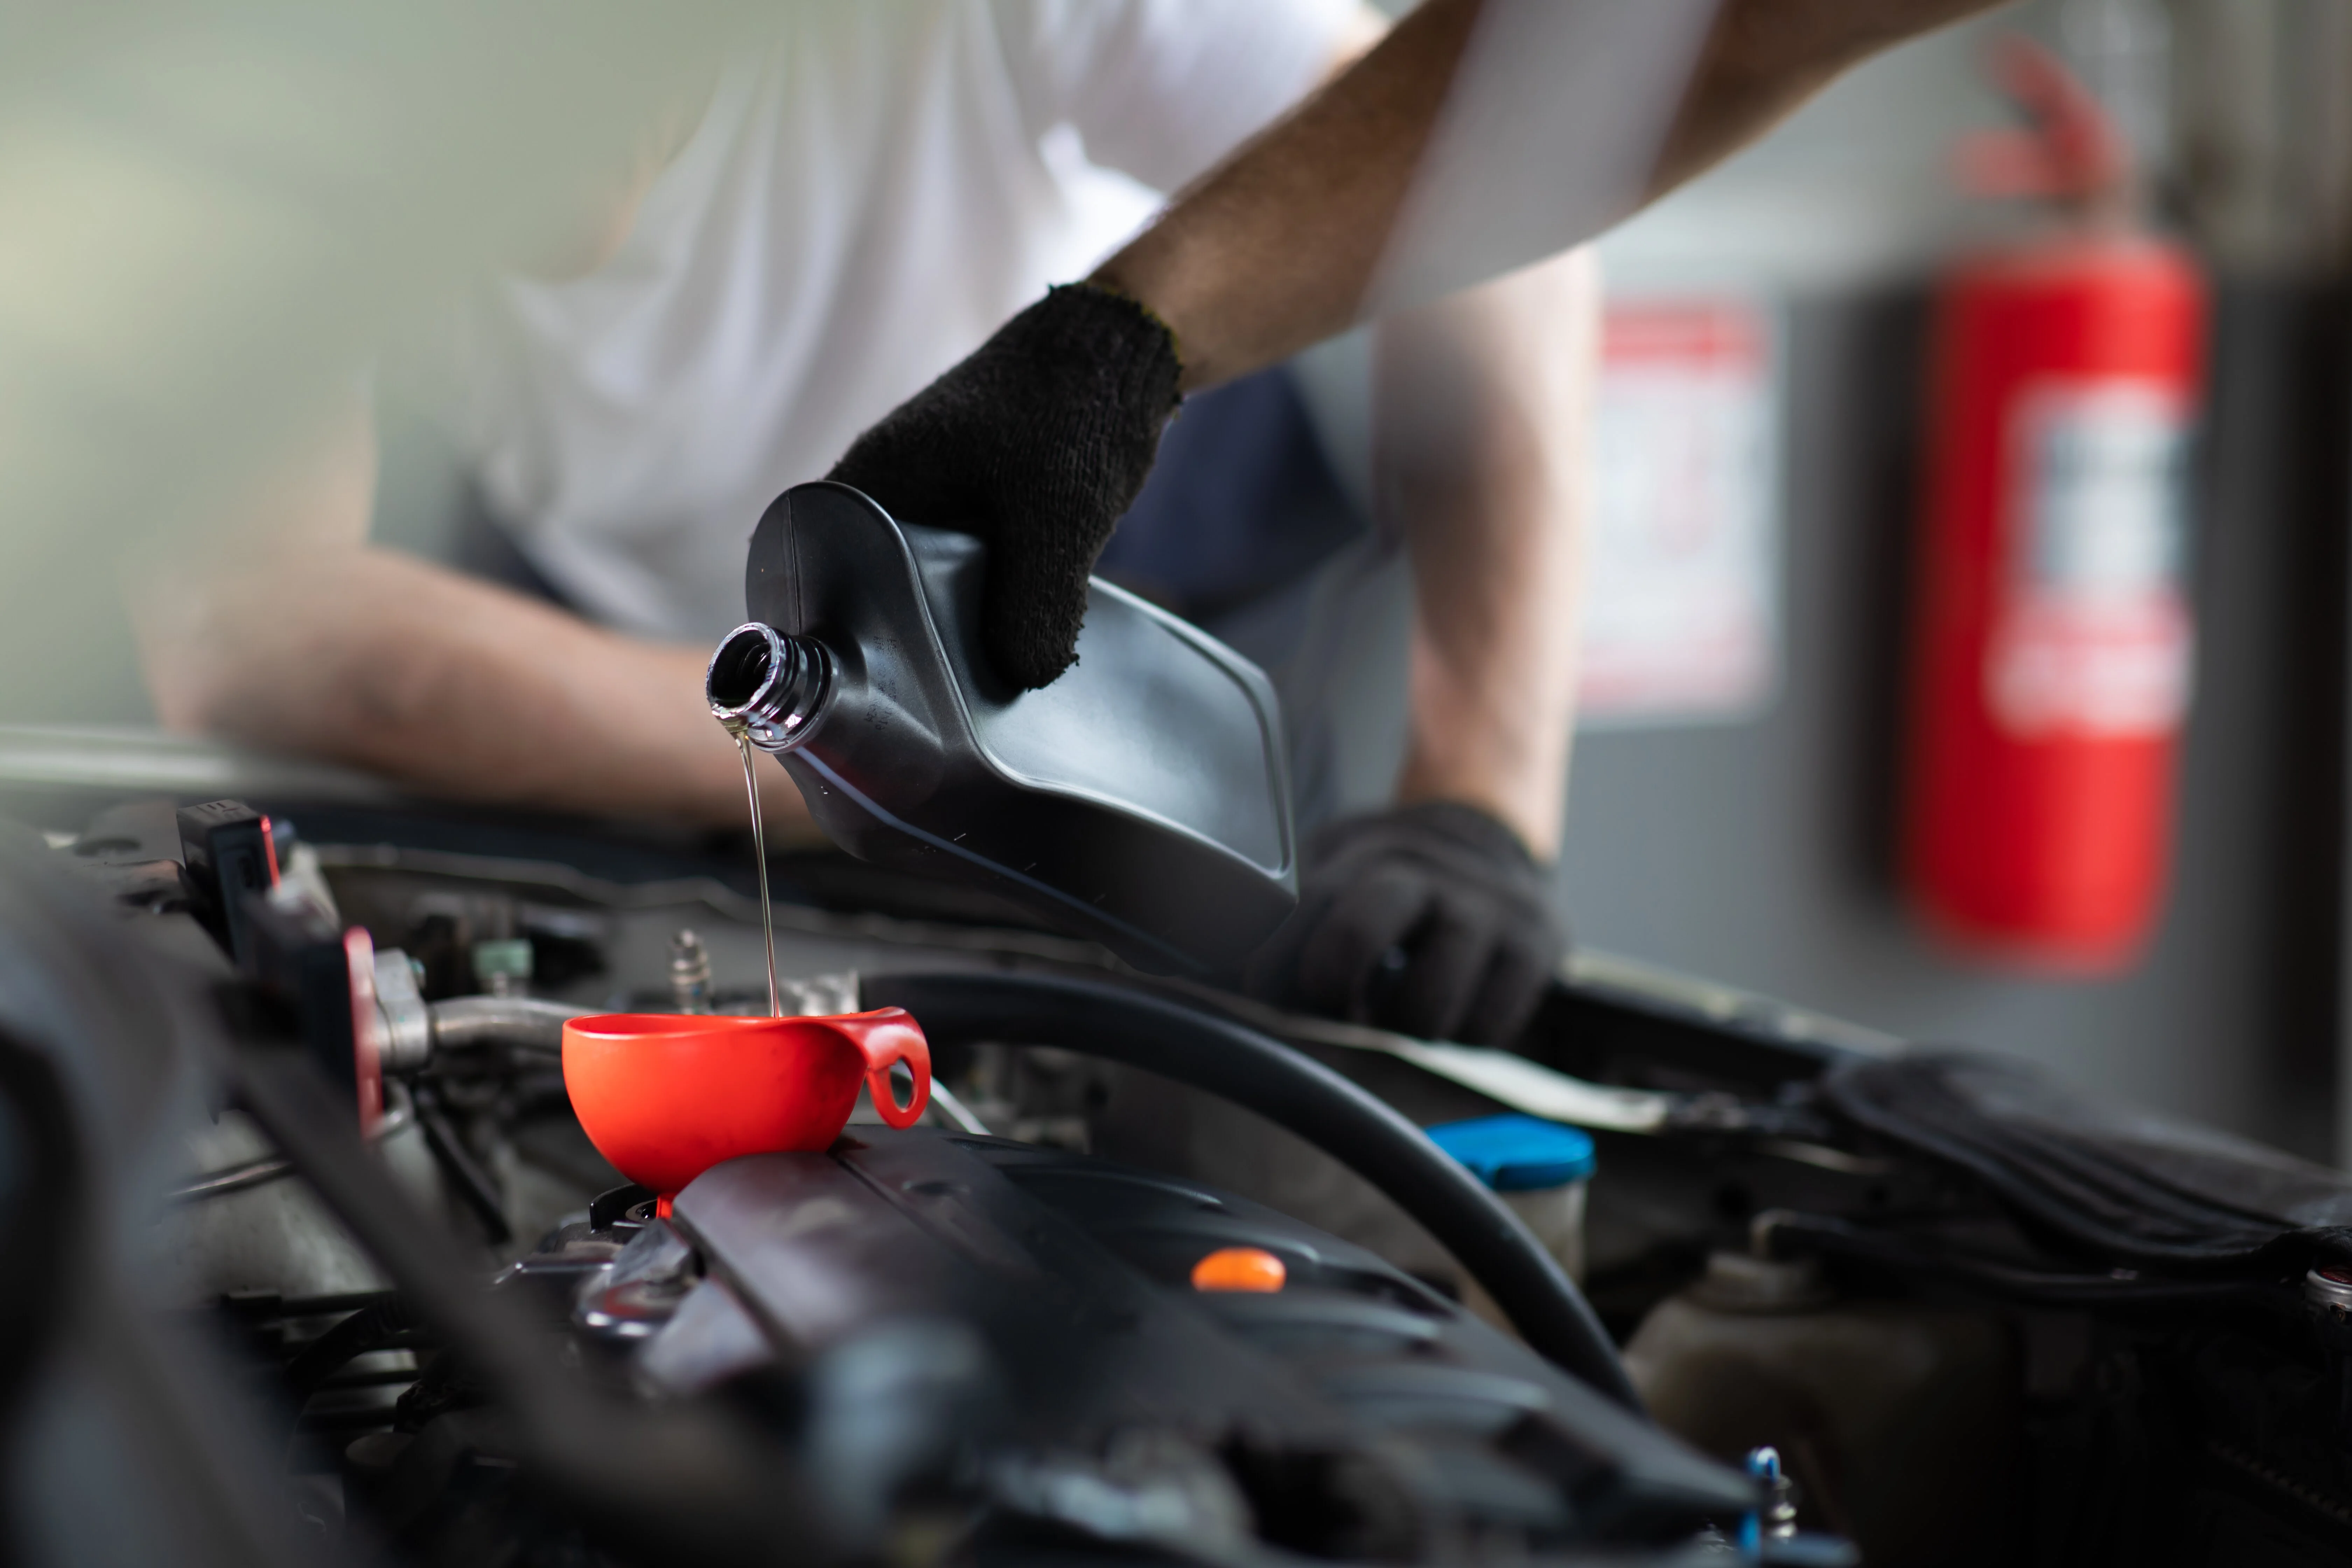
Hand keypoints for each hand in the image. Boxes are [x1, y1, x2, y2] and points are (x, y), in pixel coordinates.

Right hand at [827, 283, 1181, 689]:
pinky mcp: (968, 512)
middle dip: (902, 647)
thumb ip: (1037, 600)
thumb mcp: (1058, 517)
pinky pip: (958, 577)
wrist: (1118, 350)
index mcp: (872, 481)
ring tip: (976, 686)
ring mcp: (926, 501)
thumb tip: (1020, 675)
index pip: (813, 573)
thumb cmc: (1073, 411)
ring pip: (920, 590)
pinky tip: (1011, 643)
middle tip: (936, 706)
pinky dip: (982, 607)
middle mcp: (884, 493)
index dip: (835, 636)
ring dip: (950, 630)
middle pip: (867, 593)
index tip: (865, 693)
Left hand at [1249, 801, 1565, 1045]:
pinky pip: (1486, 1027)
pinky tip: (1458, 1007)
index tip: (1259, 994)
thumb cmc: (1393, 875)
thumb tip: (1186, 968)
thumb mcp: (1338, 869)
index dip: (1269, 963)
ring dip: (1406, 1025)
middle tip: (1337, 1003)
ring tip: (1406, 1007)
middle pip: (1351, 941)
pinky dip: (1466, 1033)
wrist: (1492, 834)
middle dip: (1327, 989)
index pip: (1301, 910)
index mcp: (1365, 857)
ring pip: (1425, 1008)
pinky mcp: (1538, 946)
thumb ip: (1282, 916)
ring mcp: (1486, 912)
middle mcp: (1425, 877)